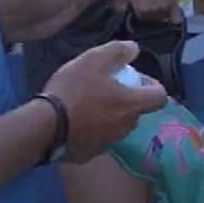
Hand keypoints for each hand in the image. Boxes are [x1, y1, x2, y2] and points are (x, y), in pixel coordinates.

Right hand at [42, 40, 168, 162]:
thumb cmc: (73, 91)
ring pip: (117, 126)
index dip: (152, 85)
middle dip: (127, 99)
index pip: (160, 97)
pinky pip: (97, 139)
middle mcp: (126, 127)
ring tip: (86, 103)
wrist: (43, 128)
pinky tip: (73, 121)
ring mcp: (108, 143)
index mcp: (133, 104)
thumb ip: (117, 51)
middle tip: (106, 88)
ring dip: (109, 115)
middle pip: (136, 111)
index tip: (135, 79)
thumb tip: (134, 49)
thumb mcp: (94, 60)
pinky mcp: (89, 154)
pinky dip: (92, 129)